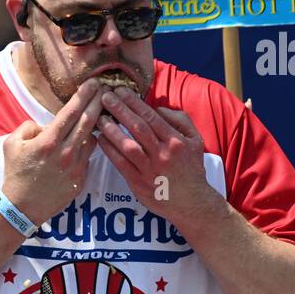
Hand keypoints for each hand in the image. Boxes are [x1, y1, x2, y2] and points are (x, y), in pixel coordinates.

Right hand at [0, 78, 105, 225]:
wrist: (22, 207)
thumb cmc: (15, 173)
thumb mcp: (11, 144)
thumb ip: (28, 127)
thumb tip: (45, 124)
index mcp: (48, 141)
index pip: (71, 112)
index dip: (84, 95)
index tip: (93, 83)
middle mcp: (65, 152)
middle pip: (88, 121)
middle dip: (98, 102)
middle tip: (106, 89)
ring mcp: (75, 167)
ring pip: (93, 138)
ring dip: (97, 124)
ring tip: (100, 113)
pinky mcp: (81, 179)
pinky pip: (89, 156)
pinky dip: (88, 146)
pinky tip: (88, 139)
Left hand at [96, 86, 222, 230]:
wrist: (191, 202)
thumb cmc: (191, 168)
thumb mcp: (195, 140)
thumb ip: (180, 120)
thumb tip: (157, 108)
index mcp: (176, 141)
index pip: (152, 117)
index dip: (134, 102)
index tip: (121, 90)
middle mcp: (163, 154)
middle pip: (138, 128)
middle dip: (120, 110)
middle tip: (105, 97)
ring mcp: (150, 170)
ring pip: (128, 146)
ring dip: (112, 130)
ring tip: (99, 117)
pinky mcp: (139, 183)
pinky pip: (121, 164)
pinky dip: (110, 151)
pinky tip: (100, 140)